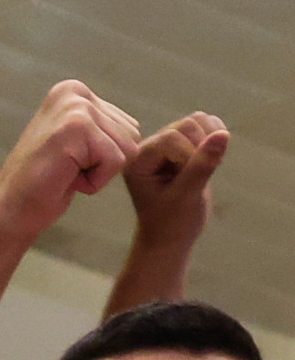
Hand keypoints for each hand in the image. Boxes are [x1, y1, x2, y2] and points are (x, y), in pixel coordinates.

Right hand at [0, 80, 140, 240]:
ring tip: (64, 173)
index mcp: (73, 92)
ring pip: (127, 148)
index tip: (69, 162)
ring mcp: (74, 108)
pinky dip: (94, 181)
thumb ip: (100, 127)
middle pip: (131, 135)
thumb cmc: (42, 186)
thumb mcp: (74, 144)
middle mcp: (74, 93)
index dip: (103, 156)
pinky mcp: (76, 127)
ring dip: (99, 172)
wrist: (8, 213)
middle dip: (104, 163)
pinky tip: (64, 178)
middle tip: (66, 170)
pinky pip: (116, 161)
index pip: (129, 126)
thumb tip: (134, 128)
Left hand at [124, 112, 229, 243]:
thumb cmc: (172, 223)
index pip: (170, 137)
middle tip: (200, 177)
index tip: (191, 181)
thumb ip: (202, 165)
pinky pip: (206, 125)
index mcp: (137, 162)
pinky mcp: (183, 145)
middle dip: (201, 148)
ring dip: (210, 142)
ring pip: (198, 121)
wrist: (170, 237)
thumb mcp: (187, 196)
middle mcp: (147, 148)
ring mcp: (165, 145)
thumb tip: (223, 134)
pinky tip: (212, 160)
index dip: (189, 155)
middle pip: (186, 125)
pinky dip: (216, 138)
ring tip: (205, 169)